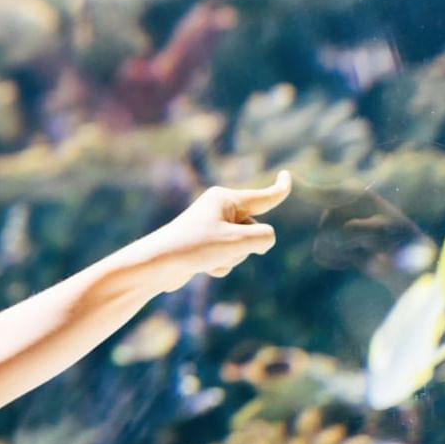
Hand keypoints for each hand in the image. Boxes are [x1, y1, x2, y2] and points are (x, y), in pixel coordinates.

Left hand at [144, 170, 291, 291]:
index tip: (287, 176)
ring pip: (243, 248)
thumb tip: (265, 241)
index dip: (280, 189)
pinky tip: (202, 267)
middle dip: (245, 246)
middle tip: (217, 247)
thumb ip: (263, 237)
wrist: (157, 265)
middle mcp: (219, 209)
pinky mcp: (206, 245)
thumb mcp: (237, 242)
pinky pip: (228, 258)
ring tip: (206, 257)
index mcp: (225, 198)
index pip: (262, 196)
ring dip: (232, 259)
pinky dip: (221, 266)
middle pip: (254, 230)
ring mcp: (213, 227)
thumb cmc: (194, 247)